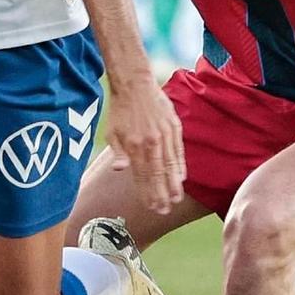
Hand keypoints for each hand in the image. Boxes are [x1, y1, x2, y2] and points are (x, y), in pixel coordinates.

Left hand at [102, 74, 184, 214]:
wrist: (135, 84)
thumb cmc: (121, 110)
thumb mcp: (112, 132)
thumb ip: (117, 152)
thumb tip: (120, 170)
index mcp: (134, 146)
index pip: (143, 176)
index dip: (148, 193)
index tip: (152, 207)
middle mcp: (151, 143)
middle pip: (158, 175)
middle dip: (161, 195)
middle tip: (164, 210)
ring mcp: (164, 135)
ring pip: (171, 165)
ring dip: (173, 185)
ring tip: (176, 199)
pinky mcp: (174, 127)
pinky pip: (179, 151)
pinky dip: (180, 166)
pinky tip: (182, 178)